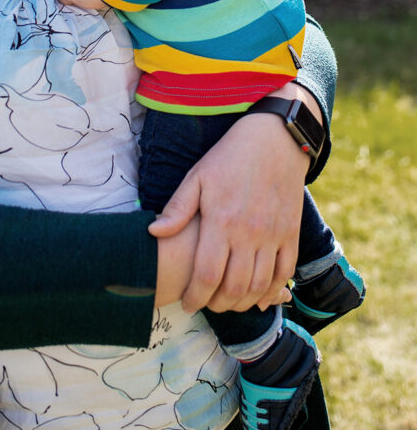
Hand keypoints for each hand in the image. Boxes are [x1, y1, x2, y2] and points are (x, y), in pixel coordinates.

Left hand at [149, 83, 320, 313]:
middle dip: (216, 304)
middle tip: (205, 304)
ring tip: (227, 303)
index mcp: (222, 220)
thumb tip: (154, 232)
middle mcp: (249, 233)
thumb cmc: (229, 157)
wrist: (274, 140)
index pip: (207, 274)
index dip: (195, 296)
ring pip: (259, 285)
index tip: (185, 302)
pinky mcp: (291, 233)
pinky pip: (284, 272)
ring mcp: (273, 235)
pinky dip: (271, 291)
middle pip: (233, 287)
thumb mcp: (197, 176)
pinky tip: (258, 297)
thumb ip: (178, 208)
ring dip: (242, 303)